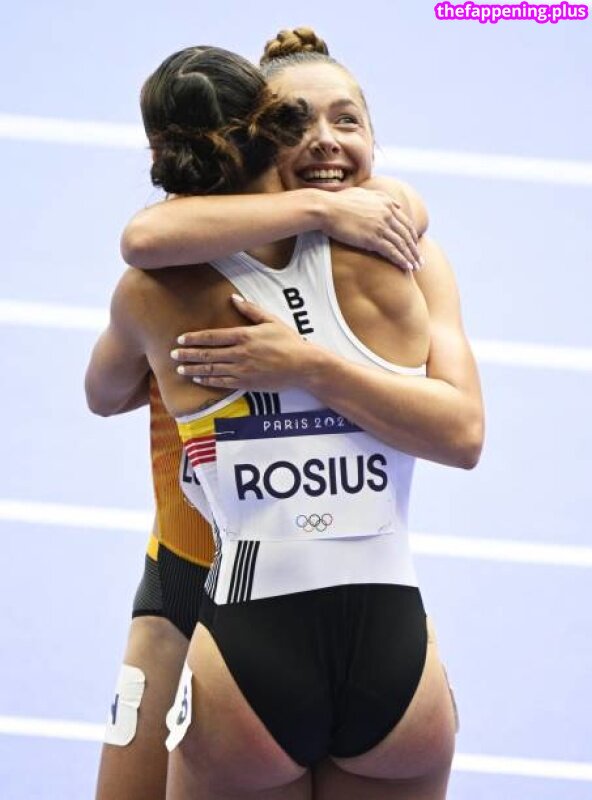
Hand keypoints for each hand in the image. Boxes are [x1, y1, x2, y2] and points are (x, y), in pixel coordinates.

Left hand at [170, 296, 311, 389]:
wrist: (303, 366)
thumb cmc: (289, 341)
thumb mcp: (271, 320)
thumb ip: (250, 310)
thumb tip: (233, 298)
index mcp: (244, 335)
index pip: (212, 337)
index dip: (194, 338)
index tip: (180, 339)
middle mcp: (240, 353)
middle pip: (207, 354)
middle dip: (187, 355)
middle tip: (172, 355)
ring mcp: (242, 370)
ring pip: (211, 370)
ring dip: (193, 370)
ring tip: (180, 369)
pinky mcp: (247, 383)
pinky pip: (222, 383)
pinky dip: (208, 381)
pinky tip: (198, 379)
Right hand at [320, 187, 420, 270]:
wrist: (327, 208)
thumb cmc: (339, 202)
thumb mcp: (363, 193)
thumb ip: (379, 197)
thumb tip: (393, 203)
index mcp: (386, 203)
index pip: (405, 221)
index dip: (412, 235)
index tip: (415, 245)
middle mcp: (387, 213)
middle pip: (407, 234)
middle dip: (414, 248)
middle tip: (420, 259)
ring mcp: (381, 226)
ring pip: (402, 244)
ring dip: (411, 257)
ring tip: (416, 267)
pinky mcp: (372, 238)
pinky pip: (392, 251)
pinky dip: (401, 260)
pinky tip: (407, 268)